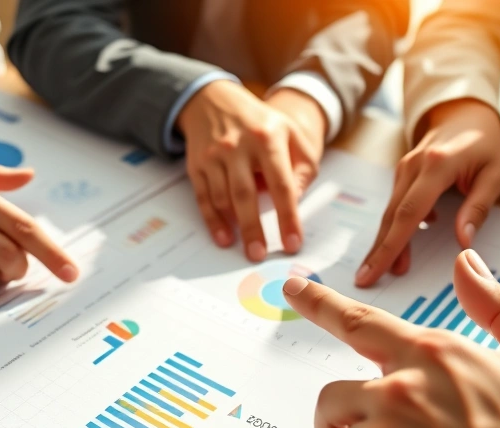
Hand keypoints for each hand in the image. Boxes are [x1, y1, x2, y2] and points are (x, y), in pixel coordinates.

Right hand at [178, 80, 317, 260]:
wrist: (215, 100)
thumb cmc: (261, 124)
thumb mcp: (292, 134)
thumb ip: (303, 167)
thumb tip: (296, 201)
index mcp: (268, 138)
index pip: (282, 184)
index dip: (288, 216)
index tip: (292, 243)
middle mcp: (238, 146)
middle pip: (246, 193)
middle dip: (254, 228)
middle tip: (260, 255)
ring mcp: (214, 155)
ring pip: (222, 197)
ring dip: (234, 226)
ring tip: (247, 249)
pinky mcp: (197, 164)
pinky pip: (203, 197)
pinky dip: (212, 220)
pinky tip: (222, 237)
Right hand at [356, 99, 499, 286]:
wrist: (466, 112)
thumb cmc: (484, 144)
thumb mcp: (494, 174)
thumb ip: (478, 207)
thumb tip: (464, 241)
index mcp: (436, 166)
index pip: (408, 214)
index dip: (391, 246)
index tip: (376, 271)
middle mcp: (413, 166)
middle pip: (391, 216)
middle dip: (377, 251)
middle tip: (365, 280)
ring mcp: (404, 169)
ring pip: (390, 212)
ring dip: (385, 243)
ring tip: (382, 271)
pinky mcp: (402, 174)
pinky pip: (396, 205)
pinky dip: (394, 229)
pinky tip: (402, 250)